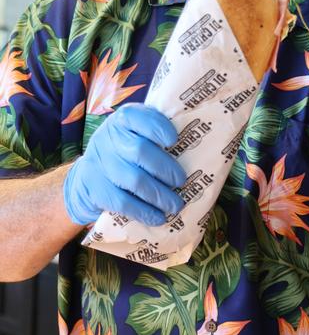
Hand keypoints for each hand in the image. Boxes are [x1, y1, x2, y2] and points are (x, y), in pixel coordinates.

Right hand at [63, 103, 182, 225]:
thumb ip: (155, 135)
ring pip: (133, 179)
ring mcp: (99, 164)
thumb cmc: (123, 152)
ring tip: (176, 205)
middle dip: (165, 168)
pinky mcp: (95, 189)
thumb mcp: (133, 134)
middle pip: (139, 151)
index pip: (138, 117)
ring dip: (159, 194)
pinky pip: (122, 202)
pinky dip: (143, 211)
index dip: (157, 127)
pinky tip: (158, 217)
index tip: (174, 140)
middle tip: (182, 181)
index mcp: (123, 120)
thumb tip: (195, 146)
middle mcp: (108, 138)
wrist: (87, 177)